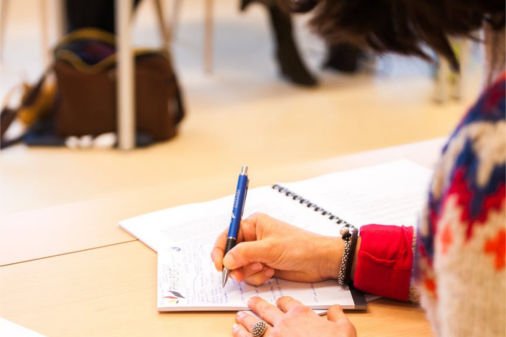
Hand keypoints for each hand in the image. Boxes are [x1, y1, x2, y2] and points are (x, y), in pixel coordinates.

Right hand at [211, 212, 342, 284]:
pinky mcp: (264, 265)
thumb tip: (226, 260)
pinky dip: (258, 277)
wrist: (320, 261)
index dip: (220, 250)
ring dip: (250, 272)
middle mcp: (253, 237)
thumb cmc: (299, 247)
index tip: (220, 265)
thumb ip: (244, 253)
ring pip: (240, 267)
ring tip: (264, 269)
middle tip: (242, 274)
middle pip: (231, 254)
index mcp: (253, 224)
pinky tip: (271, 272)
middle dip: (237, 266)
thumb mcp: (269, 249)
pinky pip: (250, 275)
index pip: (227, 235)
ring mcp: (259, 252)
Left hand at [232, 296, 356, 336]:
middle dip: (257, 305)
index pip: (287, 302)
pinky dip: (240, 335)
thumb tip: (335, 309)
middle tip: (250, 302)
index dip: (283, 302)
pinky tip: (235, 332)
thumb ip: (338, 316)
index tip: (280, 303)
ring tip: (239, 317)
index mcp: (301, 315)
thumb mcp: (345, 329)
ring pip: (254, 324)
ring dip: (245, 320)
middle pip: (266, 310)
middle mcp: (284, 323)